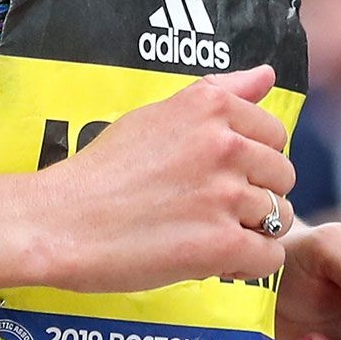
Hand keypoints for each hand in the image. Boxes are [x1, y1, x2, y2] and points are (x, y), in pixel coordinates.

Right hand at [25, 65, 296, 291]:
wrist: (58, 223)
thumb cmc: (102, 171)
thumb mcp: (157, 115)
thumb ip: (218, 93)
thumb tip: (267, 74)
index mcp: (210, 107)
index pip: (274, 134)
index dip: (252, 161)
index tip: (219, 176)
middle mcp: (224, 145)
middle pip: (282, 175)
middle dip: (257, 196)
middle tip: (212, 210)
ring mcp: (224, 196)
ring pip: (280, 216)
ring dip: (253, 231)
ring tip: (209, 234)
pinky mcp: (220, 245)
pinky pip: (268, 257)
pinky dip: (248, 265)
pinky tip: (215, 261)